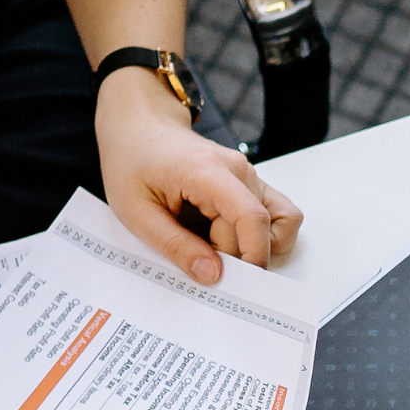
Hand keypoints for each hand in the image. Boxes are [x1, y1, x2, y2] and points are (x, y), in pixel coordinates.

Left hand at [95, 69, 302, 282]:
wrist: (139, 126)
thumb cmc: (132, 163)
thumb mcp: (137, 213)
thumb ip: (176, 246)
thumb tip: (213, 276)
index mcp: (208, 172)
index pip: (250, 218)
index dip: (250, 257)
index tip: (232, 283)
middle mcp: (239, 170)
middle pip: (256, 230)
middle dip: (233, 258)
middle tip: (195, 261)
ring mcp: (248, 175)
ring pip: (274, 225)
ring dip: (251, 247)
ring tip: (213, 249)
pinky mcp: (250, 183)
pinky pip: (278, 214)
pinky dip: (263, 235)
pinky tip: (231, 241)